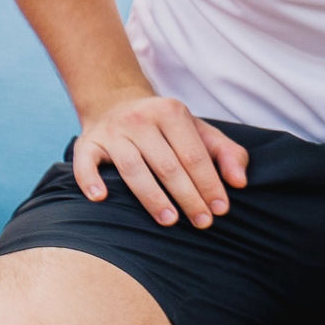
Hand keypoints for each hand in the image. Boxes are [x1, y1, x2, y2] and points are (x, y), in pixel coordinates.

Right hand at [71, 92, 246, 227]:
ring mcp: (111, 131)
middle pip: (167, 165)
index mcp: (170, 112)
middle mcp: (139, 118)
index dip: (210, 184)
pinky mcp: (86, 142)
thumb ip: (226, 152)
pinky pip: (85, 162)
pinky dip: (90, 179)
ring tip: (169, 220)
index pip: (194, 155)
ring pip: (132, 168)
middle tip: (201, 222)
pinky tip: (100, 198)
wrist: (115, 103)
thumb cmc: (163, 126)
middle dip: (188, 196)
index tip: (220, 209)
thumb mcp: (198, 130)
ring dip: (152, 197)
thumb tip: (239, 182)